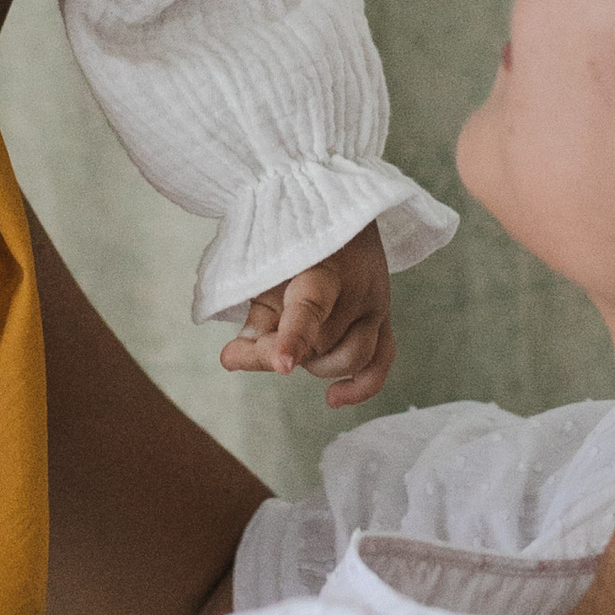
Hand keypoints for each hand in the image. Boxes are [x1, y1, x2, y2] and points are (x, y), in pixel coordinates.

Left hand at [219, 221, 394, 411]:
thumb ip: (255, 319)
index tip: (282, 364)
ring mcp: (375, 306)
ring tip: (296, 345)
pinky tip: (332, 399)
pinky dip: (359, 388)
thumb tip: (231, 360)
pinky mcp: (384, 320)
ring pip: (351, 360)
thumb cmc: (294, 246)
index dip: (294, 338)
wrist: (340, 216)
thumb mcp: (269, 274)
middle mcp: (357, 289)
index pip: (310, 308)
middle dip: (286, 351)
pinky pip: (380, 364)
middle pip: (322, 345)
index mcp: (323, 269)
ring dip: (317, 364)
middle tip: (264, 336)